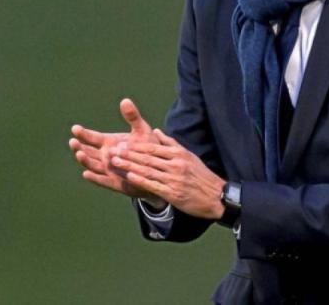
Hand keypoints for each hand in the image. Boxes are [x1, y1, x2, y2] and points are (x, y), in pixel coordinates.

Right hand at [69, 98, 165, 208]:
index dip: (83, 134)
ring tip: (79, 154)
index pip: (92, 138)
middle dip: (80, 147)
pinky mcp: (115, 183)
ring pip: (92, 165)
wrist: (158, 168)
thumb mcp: (142, 130)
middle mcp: (105, 156)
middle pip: (88, 152)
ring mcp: (108, 170)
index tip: (75, 128)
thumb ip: (133, 117)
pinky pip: (102, 181)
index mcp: (109, 143)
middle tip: (73, 142)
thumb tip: (125, 100)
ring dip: (85, 161)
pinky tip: (86, 174)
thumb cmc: (148, 147)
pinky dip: (94, 178)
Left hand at [111, 129, 225, 219]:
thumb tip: (157, 131)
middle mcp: (176, 165)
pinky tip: (129, 177)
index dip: (136, 146)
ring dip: (130, 166)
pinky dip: (140, 180)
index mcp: (179, 154)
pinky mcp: (173, 193)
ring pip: (148, 171)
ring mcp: (174, 179)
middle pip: (148, 158)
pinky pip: (153, 185)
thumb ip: (171, 144)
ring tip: (115, 162)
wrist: (216, 196)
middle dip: (129, 154)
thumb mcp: (189, 156)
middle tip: (113, 150)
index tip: (122, 143)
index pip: (153, 148)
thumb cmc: (201, 176)